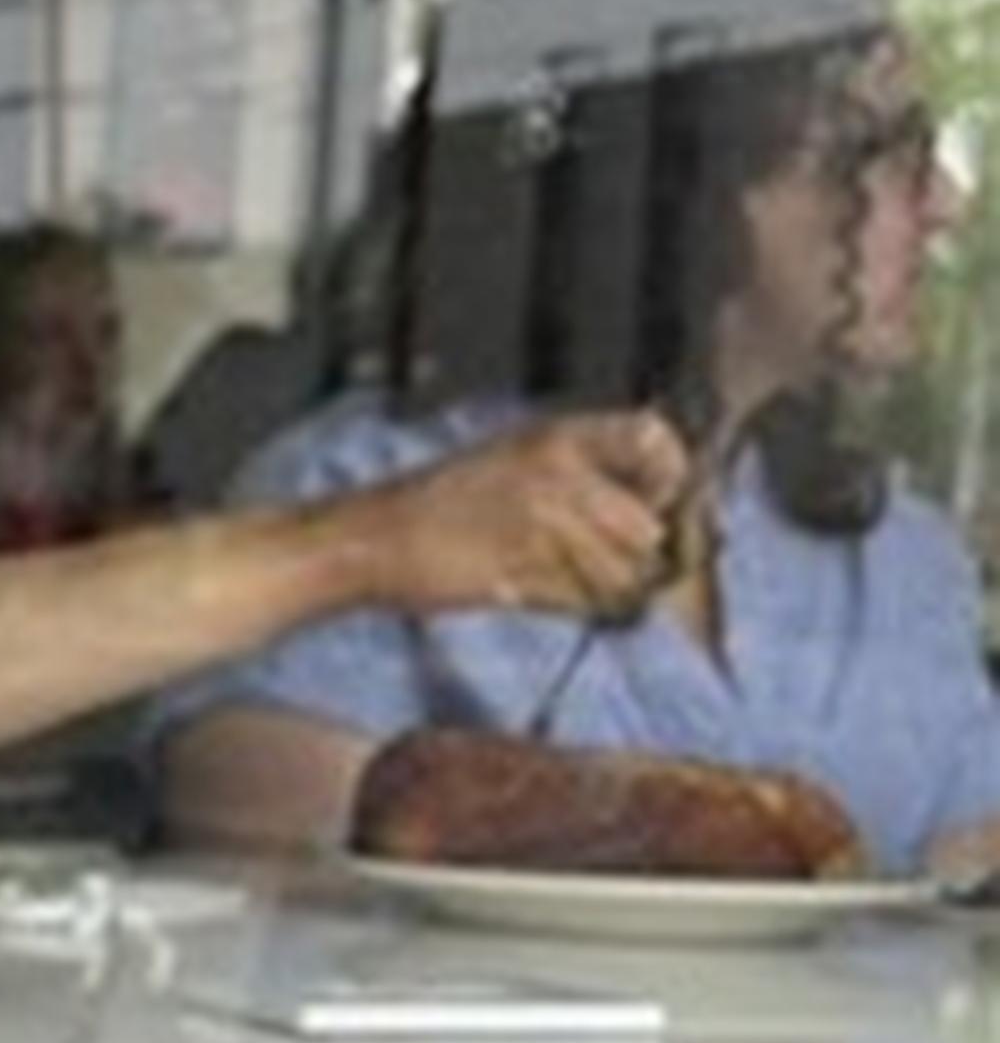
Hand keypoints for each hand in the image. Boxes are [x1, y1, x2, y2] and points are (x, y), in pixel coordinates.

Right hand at [354, 409, 689, 622]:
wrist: (376, 538)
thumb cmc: (441, 502)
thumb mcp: (513, 457)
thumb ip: (580, 471)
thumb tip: (650, 508)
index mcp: (557, 436)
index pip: (655, 439)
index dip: (666, 476)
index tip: (652, 500)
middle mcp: (560, 474)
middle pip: (648, 525)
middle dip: (634, 552)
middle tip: (596, 558)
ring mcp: (545, 525)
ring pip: (623, 571)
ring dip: (605, 587)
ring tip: (558, 577)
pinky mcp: (527, 573)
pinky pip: (586, 601)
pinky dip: (575, 606)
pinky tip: (536, 589)